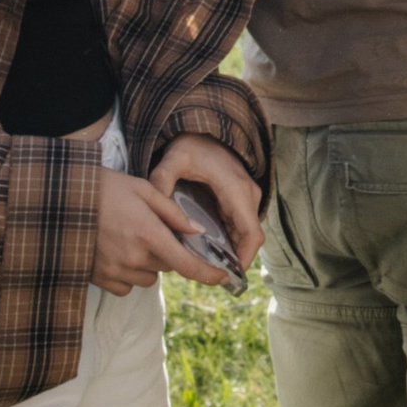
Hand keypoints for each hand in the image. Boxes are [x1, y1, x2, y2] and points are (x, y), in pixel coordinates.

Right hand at [93, 164, 233, 293]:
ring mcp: (114, 271)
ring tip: (130, 239)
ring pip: (148, 278)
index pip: (187, 265)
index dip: (208, 275)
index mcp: (149, 234)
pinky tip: (117, 252)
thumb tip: (197, 232)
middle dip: (167, 252)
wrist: (62, 199)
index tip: (223, 278)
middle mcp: (134, 258)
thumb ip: (173, 213)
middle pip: (167, 267)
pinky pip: (126, 286)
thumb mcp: (144, 190)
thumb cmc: (107, 189)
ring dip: (148, 265)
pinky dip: (128, 274)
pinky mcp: (98, 278)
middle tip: (151, 230)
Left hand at [151, 132, 262, 276]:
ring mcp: (247, 197)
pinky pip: (241, 226)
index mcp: (236, 190)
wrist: (206, 128)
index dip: (244, 258)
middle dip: (234, 260)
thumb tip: (154, 212)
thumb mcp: (172, 160)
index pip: (251, 233)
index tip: (228, 275)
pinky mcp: (241, 199)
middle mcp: (248, 195)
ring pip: (246, 234)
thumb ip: (161, 182)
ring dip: (232, 251)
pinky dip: (230, 241)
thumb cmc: (192, 145)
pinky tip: (209, 251)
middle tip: (210, 277)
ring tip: (206, 268)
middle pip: (250, 238)